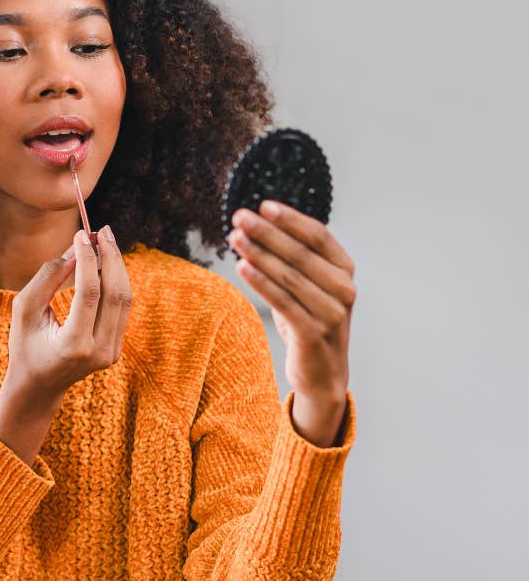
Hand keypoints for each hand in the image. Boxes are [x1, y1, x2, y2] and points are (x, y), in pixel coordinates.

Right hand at [4, 224, 132, 404]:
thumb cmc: (25, 345)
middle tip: (101, 230)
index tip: (81, 234)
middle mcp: (99, 351)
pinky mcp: (116, 349)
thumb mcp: (24, 310)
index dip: (88, 259)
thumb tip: (76, 250)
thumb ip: (48, 278)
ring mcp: (111, 353)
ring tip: (104, 241)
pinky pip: (121, 308)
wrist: (38, 386)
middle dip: (110, 257)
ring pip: (124, 299)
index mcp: (73, 345)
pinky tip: (104, 263)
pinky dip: (115, 282)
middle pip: (115, 294)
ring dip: (116, 266)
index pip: (90, 293)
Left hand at [226, 199, 355, 408]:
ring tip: (234, 238)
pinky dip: (260, 282)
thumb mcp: (309, 288)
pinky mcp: (313, 332)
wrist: (323, 374)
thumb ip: (296, 261)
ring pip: (288, 275)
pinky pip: (281, 300)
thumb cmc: (310, 323)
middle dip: (266, 232)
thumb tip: (259, 226)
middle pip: (300, 252)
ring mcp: (331, 312)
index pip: (318, 235)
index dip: (290, 219)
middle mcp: (344, 289)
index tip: (263, 205)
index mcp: (345, 271)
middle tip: (239, 217)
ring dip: (258, 253)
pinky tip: (241, 267)